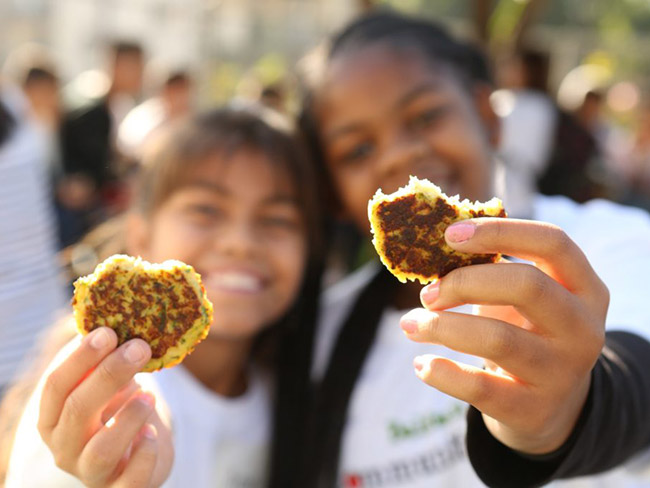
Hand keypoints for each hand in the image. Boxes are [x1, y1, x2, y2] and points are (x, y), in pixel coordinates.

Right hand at [38, 327, 173, 486]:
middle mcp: (65, 447)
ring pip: (100, 450)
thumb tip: (119, 310)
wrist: (144, 450)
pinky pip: (131, 480)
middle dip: (109, 374)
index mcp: (53, 417)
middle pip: (77, 410)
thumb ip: (107, 356)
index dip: (80, 357)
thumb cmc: (121, 408)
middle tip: (139, 347)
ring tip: (149, 393)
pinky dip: (144, 454)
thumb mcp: (110, 383)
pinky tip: (154, 433)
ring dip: (127, 417)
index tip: (108, 331)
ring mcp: (91, 473)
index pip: (56, 385)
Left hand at [400, 218, 607, 453]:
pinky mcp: (533, 410)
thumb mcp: (520, 299)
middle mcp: (584, 328)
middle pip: (527, 285)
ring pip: (498, 338)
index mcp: (584, 287)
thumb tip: (428, 248)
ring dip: (442, 327)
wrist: (548, 406)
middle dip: (465, 282)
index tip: (449, 235)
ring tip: (409, 324)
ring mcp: (562, 372)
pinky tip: (421, 364)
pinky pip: (481, 387)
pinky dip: (442, 373)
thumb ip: (488, 269)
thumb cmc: (523, 332)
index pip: (553, 242)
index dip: (500, 231)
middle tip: (427, 293)